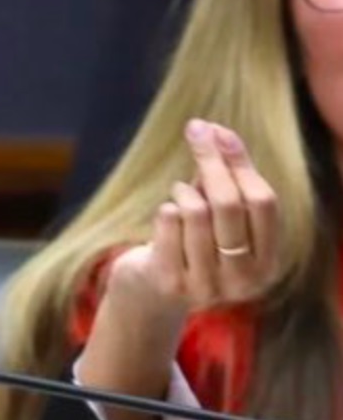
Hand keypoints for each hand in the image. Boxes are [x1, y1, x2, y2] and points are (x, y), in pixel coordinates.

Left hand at [108, 119, 279, 312]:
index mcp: (268, 263)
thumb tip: (214, 129)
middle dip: (211, 160)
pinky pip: (168, 224)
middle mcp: (243, 280)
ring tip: (179, 192)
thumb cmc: (191, 242)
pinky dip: (166, 207)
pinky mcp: (170, 283)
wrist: (151, 291)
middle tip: (195, 130)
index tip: (220, 131)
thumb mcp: (215, 214)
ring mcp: (207, 286)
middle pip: (230, 204)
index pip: (263, 202)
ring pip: (197, 212)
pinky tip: (167, 212)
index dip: (241, 162)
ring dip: (184, 190)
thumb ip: (222, 177)